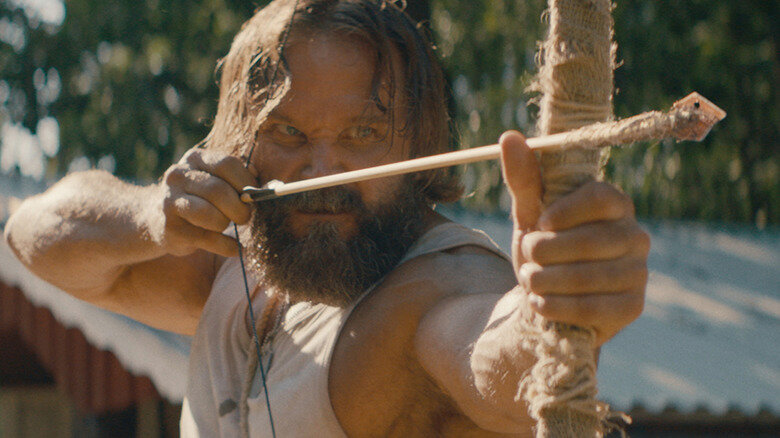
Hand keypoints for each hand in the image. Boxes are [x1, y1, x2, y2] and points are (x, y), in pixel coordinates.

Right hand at [154, 148, 255, 256]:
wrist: (154, 218)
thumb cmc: (199, 198)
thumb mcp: (216, 180)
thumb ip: (242, 181)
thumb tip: (272, 187)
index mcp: (195, 158)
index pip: (227, 164)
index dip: (246, 182)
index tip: (253, 196)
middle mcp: (178, 175)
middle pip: (219, 191)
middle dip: (239, 208)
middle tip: (244, 217)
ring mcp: (170, 202)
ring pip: (210, 216)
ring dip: (226, 224)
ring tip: (226, 226)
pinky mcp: (170, 229)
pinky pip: (208, 240)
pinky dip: (227, 246)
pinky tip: (233, 247)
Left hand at [500, 131, 647, 345]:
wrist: (549, 296)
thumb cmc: (543, 246)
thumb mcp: (529, 212)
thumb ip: (523, 178)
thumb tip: (509, 137)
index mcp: (615, 204)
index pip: (601, 197)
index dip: (565, 211)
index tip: (539, 223)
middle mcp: (635, 235)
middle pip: (591, 241)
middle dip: (545, 252)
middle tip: (527, 257)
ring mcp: (638, 272)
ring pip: (587, 277)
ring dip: (545, 281)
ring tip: (530, 279)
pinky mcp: (633, 307)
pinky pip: (592, 308)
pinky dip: (555, 306)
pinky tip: (540, 302)